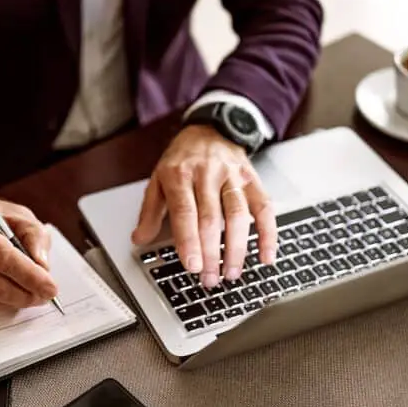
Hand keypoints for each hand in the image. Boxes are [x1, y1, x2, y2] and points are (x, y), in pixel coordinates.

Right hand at [0, 177, 57, 309]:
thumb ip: (34, 237)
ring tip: (34, 297)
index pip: (0, 256)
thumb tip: (42, 267)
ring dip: (14, 301)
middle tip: (45, 296)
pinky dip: (1, 303)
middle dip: (23, 293)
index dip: (27, 275)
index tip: (49, 287)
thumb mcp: (17, 215)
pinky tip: (15, 297)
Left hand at [132, 125, 275, 287]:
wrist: (211, 127)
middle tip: (209, 279)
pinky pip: (264, 208)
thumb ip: (150, 211)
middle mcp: (207, 173)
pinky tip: (266, 256)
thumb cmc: (182, 158)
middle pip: (211, 218)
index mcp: (179, 174)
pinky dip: (267, 234)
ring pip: (238, 215)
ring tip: (232, 273)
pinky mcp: (252, 179)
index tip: (192, 266)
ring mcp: (232, 176)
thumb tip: (139, 239)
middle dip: (211, 253)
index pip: (185, 212)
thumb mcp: (158, 178)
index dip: (189, 241)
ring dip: (237, 248)